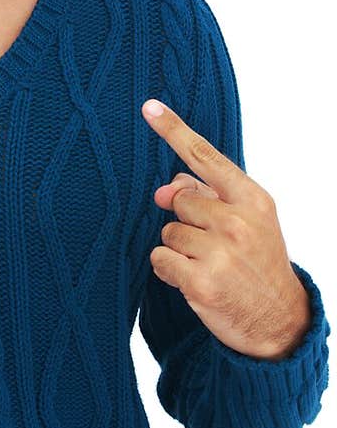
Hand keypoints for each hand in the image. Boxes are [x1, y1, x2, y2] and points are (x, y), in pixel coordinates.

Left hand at [141, 99, 310, 359]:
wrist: (279, 321)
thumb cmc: (257, 265)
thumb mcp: (247, 223)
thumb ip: (210, 197)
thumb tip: (166, 188)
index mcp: (252, 200)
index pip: (206, 157)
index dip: (174, 130)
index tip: (149, 107)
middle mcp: (238, 221)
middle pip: (179, 200)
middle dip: (186, 221)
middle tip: (211, 246)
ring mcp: (220, 252)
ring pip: (168, 231)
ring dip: (178, 249)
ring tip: (206, 265)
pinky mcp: (201, 281)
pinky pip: (160, 259)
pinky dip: (168, 270)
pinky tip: (192, 281)